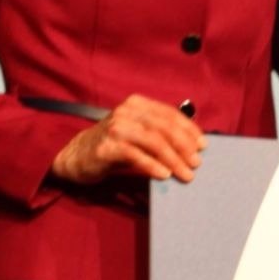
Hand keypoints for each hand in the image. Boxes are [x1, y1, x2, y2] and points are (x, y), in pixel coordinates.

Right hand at [49, 95, 204, 184]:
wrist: (75, 156)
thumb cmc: (112, 146)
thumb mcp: (136, 132)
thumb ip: (158, 132)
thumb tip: (191, 146)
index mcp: (137, 104)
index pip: (169, 114)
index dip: (189, 129)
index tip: (203, 145)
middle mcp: (126, 112)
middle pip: (164, 127)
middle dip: (184, 146)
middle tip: (197, 163)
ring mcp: (115, 128)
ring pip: (153, 141)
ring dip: (173, 158)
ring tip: (185, 173)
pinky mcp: (106, 147)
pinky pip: (135, 156)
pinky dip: (152, 165)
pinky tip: (164, 175)